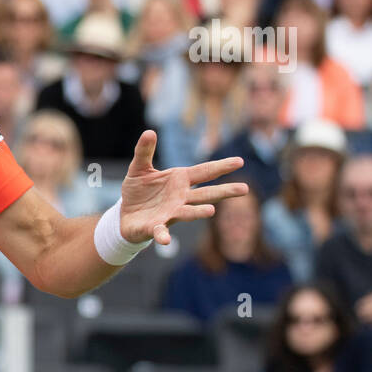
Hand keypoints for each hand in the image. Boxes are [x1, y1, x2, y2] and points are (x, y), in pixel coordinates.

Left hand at [119, 130, 248, 245]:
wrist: (126, 215)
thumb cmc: (139, 191)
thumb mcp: (139, 168)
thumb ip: (144, 151)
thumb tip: (149, 131)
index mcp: (179, 180)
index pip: (204, 172)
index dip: (220, 167)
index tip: (240, 161)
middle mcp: (180, 198)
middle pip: (205, 194)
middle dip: (224, 191)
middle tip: (245, 189)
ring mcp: (170, 214)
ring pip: (187, 213)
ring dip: (198, 212)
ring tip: (211, 211)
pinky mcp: (155, 227)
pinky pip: (161, 232)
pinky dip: (163, 236)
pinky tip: (165, 240)